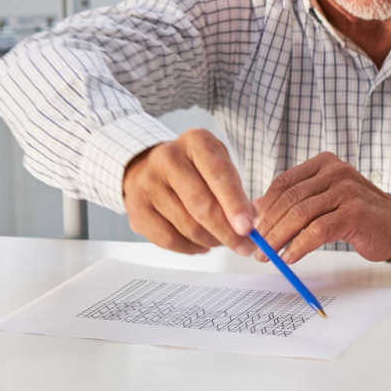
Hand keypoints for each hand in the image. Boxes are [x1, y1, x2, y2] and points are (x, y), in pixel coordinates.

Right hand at [122, 129, 257, 255]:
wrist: (149, 167)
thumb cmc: (195, 168)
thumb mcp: (220, 165)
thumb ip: (238, 191)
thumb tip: (254, 222)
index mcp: (196, 142)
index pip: (219, 175)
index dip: (235, 204)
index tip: (248, 228)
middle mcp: (168, 158)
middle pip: (201, 205)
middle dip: (227, 232)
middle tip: (245, 246)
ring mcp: (147, 183)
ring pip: (187, 226)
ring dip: (211, 241)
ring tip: (223, 241)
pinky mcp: (135, 209)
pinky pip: (168, 239)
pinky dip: (190, 247)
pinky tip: (201, 244)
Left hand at [252, 152, 390, 262]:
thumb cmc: (358, 214)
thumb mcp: (325, 199)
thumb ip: (297, 199)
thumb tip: (256, 210)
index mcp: (325, 163)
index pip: (284, 182)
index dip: (264, 206)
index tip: (252, 228)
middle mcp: (336, 171)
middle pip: (290, 198)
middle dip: (268, 225)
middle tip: (256, 246)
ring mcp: (347, 190)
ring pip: (300, 214)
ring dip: (279, 238)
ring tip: (269, 255)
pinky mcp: (355, 213)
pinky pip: (318, 230)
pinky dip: (299, 246)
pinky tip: (290, 257)